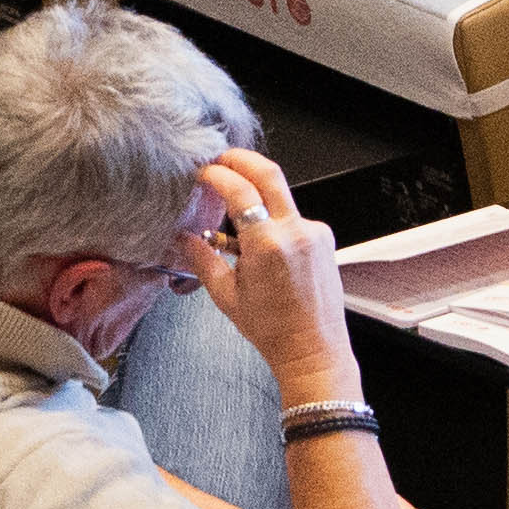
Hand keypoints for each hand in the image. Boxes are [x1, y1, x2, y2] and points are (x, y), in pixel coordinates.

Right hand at [184, 148, 356, 398]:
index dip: (217, 174)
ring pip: (281, 196)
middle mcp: (296, 232)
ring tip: (233, 212)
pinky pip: (293, 216)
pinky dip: (273, 218)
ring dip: (257, 193)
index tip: (203, 172)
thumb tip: (184, 236)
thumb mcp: (227, 296)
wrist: (314, 350)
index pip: (240, 190)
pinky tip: (260, 240)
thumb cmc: (272, 330)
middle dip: (241, 159)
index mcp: (269, 245)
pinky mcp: (324, 238)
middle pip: (269, 173)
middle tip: (220, 159)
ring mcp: (314, 232)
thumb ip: (203, 259)